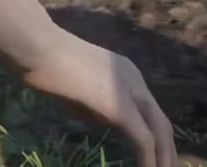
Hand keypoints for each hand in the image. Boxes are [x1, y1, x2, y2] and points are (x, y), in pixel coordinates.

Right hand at [19, 28, 178, 166]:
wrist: (39, 50)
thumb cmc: (48, 66)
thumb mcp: (78, 91)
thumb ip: (95, 106)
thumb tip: (104, 119)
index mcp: (127, 73)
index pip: (150, 111)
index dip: (156, 136)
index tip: (156, 156)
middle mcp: (136, 80)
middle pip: (162, 122)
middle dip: (167, 151)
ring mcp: (131, 91)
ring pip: (159, 131)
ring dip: (163, 158)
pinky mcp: (121, 107)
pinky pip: (143, 139)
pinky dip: (149, 160)